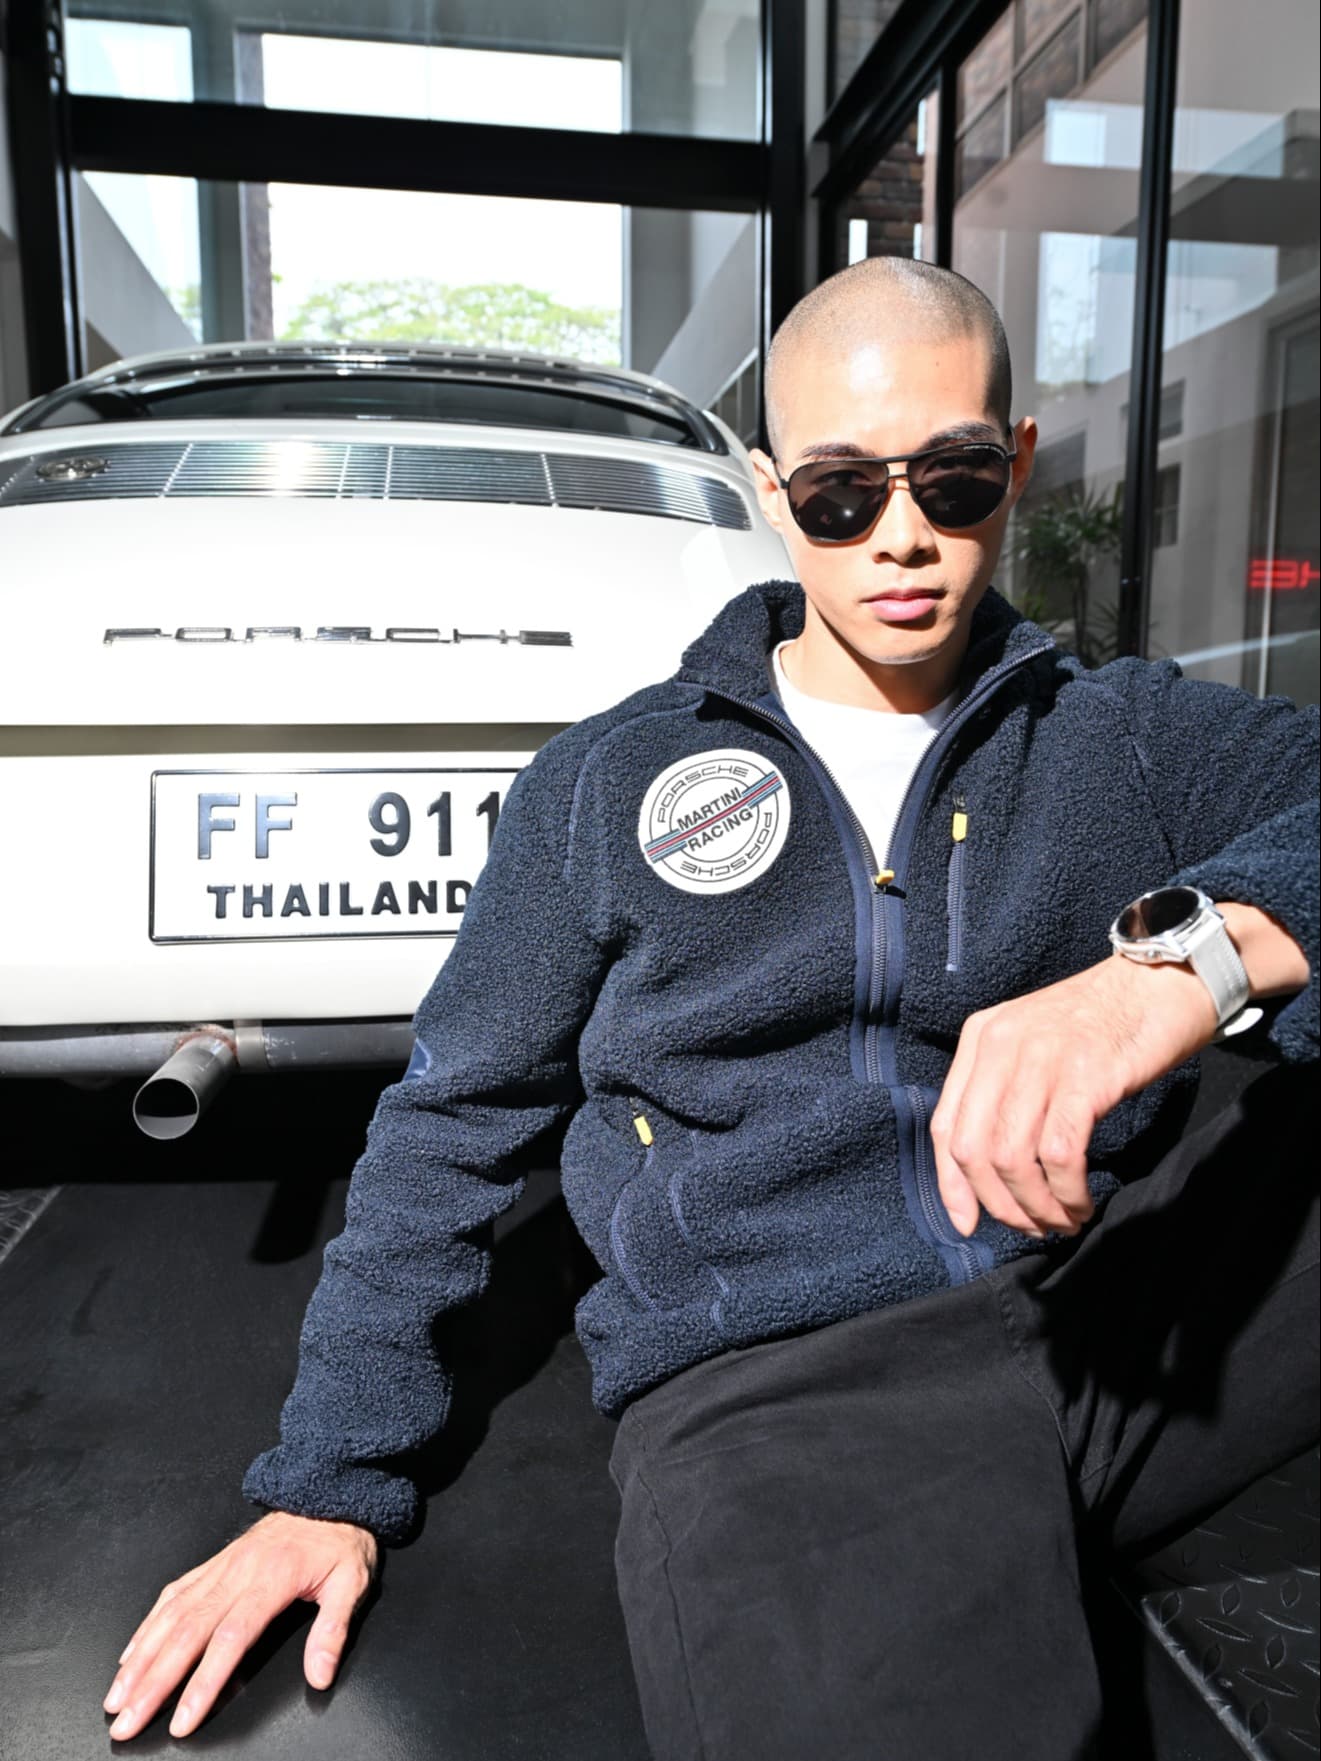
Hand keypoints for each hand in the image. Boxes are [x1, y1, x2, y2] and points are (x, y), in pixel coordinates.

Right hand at [102, 1509, 378, 1740]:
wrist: (325, 1489)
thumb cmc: (339, 1538)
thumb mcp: (352, 1580)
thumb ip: (334, 1629)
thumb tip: (320, 1674)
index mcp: (271, 1580)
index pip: (229, 1639)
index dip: (203, 1683)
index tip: (182, 1720)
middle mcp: (237, 1574)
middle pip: (186, 1634)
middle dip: (152, 1684)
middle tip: (126, 1722)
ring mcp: (220, 1568)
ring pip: (170, 1617)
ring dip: (139, 1660)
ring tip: (116, 1698)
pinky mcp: (213, 1564)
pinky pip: (173, 1595)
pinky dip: (147, 1627)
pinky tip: (131, 1654)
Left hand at [930, 951, 1218, 1239]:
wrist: (1163, 982)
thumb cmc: (1101, 1024)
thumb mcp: (1033, 1044)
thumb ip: (1004, 1092)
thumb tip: (991, 1174)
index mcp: (980, 1037)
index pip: (945, 1126)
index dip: (951, 1185)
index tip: (968, 1224)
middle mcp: (1001, 1044)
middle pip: (974, 1149)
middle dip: (999, 1203)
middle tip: (1030, 1227)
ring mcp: (1043, 1057)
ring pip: (1014, 1158)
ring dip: (1037, 1205)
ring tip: (1063, 1220)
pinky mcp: (1086, 1074)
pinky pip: (1060, 1152)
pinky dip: (1068, 1191)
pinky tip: (1082, 1203)